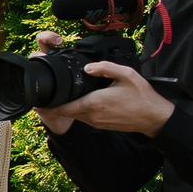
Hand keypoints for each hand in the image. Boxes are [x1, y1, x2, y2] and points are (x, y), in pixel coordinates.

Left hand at [37, 61, 173, 136]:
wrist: (154, 117)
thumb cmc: (142, 97)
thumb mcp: (126, 74)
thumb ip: (105, 67)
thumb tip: (87, 66)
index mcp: (93, 103)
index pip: (62, 108)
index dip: (48, 105)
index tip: (38, 99)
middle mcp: (92, 115)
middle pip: (65, 111)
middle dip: (56, 103)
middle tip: (50, 91)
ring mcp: (96, 122)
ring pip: (74, 114)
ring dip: (68, 106)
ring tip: (65, 93)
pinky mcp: (101, 125)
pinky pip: (84, 117)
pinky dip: (79, 109)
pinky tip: (83, 99)